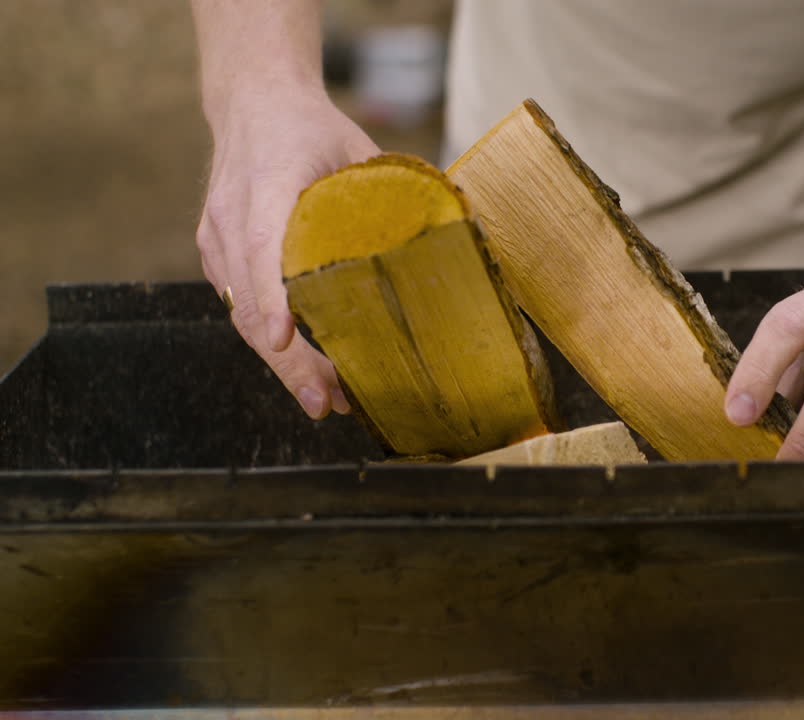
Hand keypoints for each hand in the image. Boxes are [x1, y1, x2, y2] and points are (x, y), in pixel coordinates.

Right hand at [197, 86, 379, 418]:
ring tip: (326, 399)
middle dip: (286, 361)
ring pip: (241, 313)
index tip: (284, 341)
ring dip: (282, 363)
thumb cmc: (311, 129)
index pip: (261, 245)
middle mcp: (231, 216)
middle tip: (324, 403)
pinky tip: (307, 368)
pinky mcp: (216, 254)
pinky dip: (271, 340)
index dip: (273, 298)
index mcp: (266, 183)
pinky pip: (239, 305)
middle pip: (249, 300)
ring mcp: (216, 238)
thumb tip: (453, 236)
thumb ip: (389, 195)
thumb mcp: (356, 150)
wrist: (252, 103)